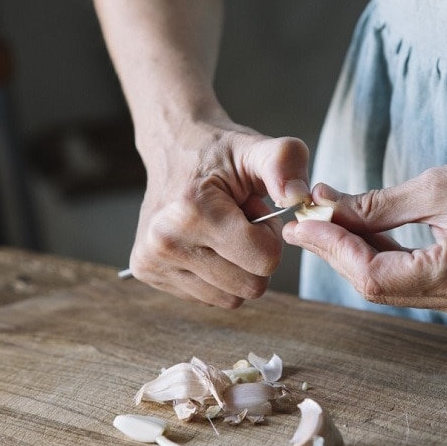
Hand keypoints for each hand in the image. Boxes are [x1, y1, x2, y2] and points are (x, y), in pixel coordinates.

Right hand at [129, 115, 310, 307]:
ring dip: (237, 268)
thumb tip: (299, 197)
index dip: (271, 235)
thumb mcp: (258, 149)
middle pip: (251, 286)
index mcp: (191, 212)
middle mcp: (163, 242)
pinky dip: (217, 275)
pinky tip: (206, 242)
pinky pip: (209, 298)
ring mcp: (152, 261)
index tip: (254, 210)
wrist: (172, 147)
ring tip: (222, 230)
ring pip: (231, 299)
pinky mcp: (147, 273)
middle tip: (239, 221)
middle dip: (256, 255)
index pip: (265, 260)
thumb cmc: (219, 153)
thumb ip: (285, 164)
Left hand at [284, 132, 446, 319]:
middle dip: (339, 251)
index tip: (302, 222)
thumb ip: (376, 206)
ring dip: (358, 253)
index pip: (372, 276)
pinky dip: (386, 256)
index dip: (332, 249)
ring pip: (393, 286)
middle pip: (378, 286)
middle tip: (307, 217)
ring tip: (328, 218)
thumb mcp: (437, 184)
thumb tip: (325, 210)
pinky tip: (364, 230)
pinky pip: (415, 281)